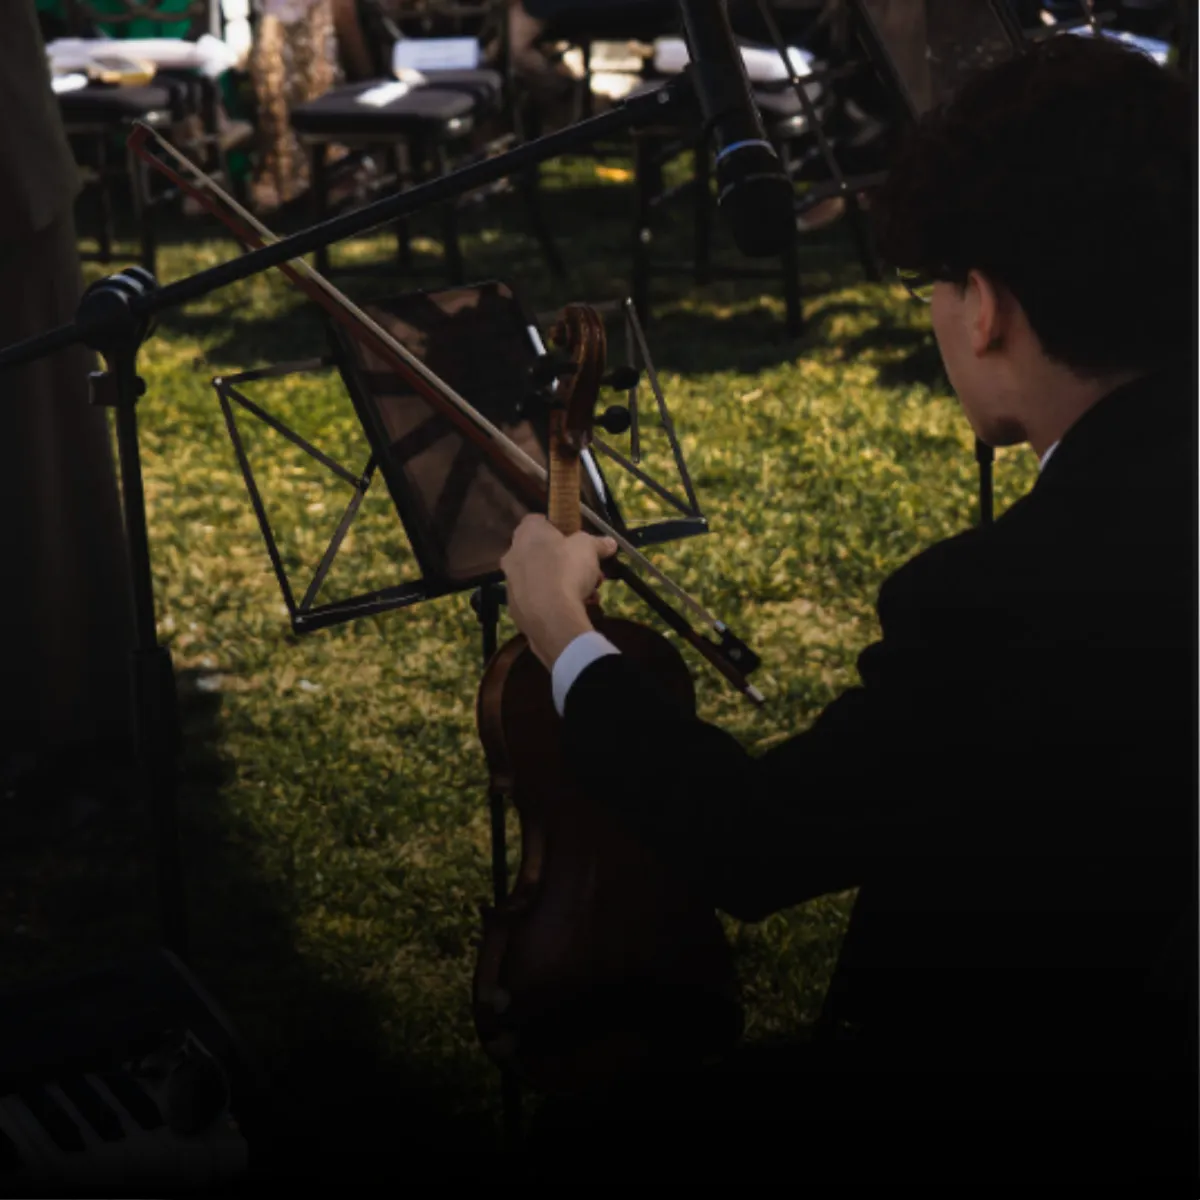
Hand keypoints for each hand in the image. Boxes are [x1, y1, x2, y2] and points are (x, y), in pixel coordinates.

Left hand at [499, 514, 618, 669]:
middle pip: (541, 552)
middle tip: (586, 570)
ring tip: (586, 593)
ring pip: (540, 578)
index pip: (539, 521)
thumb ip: (598, 542)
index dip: (559, 528)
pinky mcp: (515, 608)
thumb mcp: (589, 548)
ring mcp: (511, 583)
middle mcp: (512, 554)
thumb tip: (610, 542)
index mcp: (527, 533)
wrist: (552, 616)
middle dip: (565, 560)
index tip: (575, 540)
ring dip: (562, 582)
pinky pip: (538, 599)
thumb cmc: (567, 569)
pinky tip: (573, 608)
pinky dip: (553, 601)